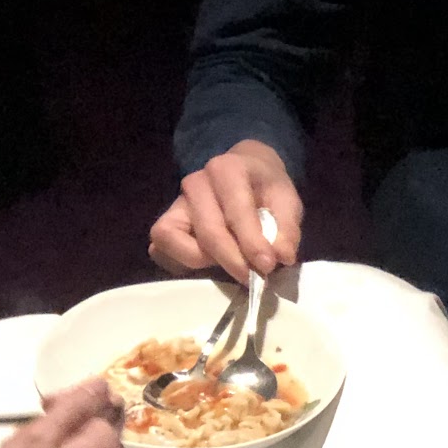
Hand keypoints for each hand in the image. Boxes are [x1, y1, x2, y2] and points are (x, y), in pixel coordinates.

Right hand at [149, 140, 302, 282]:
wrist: (246, 174)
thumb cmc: (265, 190)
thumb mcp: (287, 201)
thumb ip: (287, 229)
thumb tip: (282, 257)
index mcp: (227, 169)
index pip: (235, 210)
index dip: (252, 242)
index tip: (268, 266)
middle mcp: (196, 183)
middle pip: (208, 231)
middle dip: (232, 260)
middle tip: (254, 278)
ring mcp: (176, 203)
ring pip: (173, 239)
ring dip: (201, 261)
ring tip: (231, 266)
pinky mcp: (165, 223)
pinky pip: (161, 249)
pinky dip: (180, 263)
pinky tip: (208, 267)